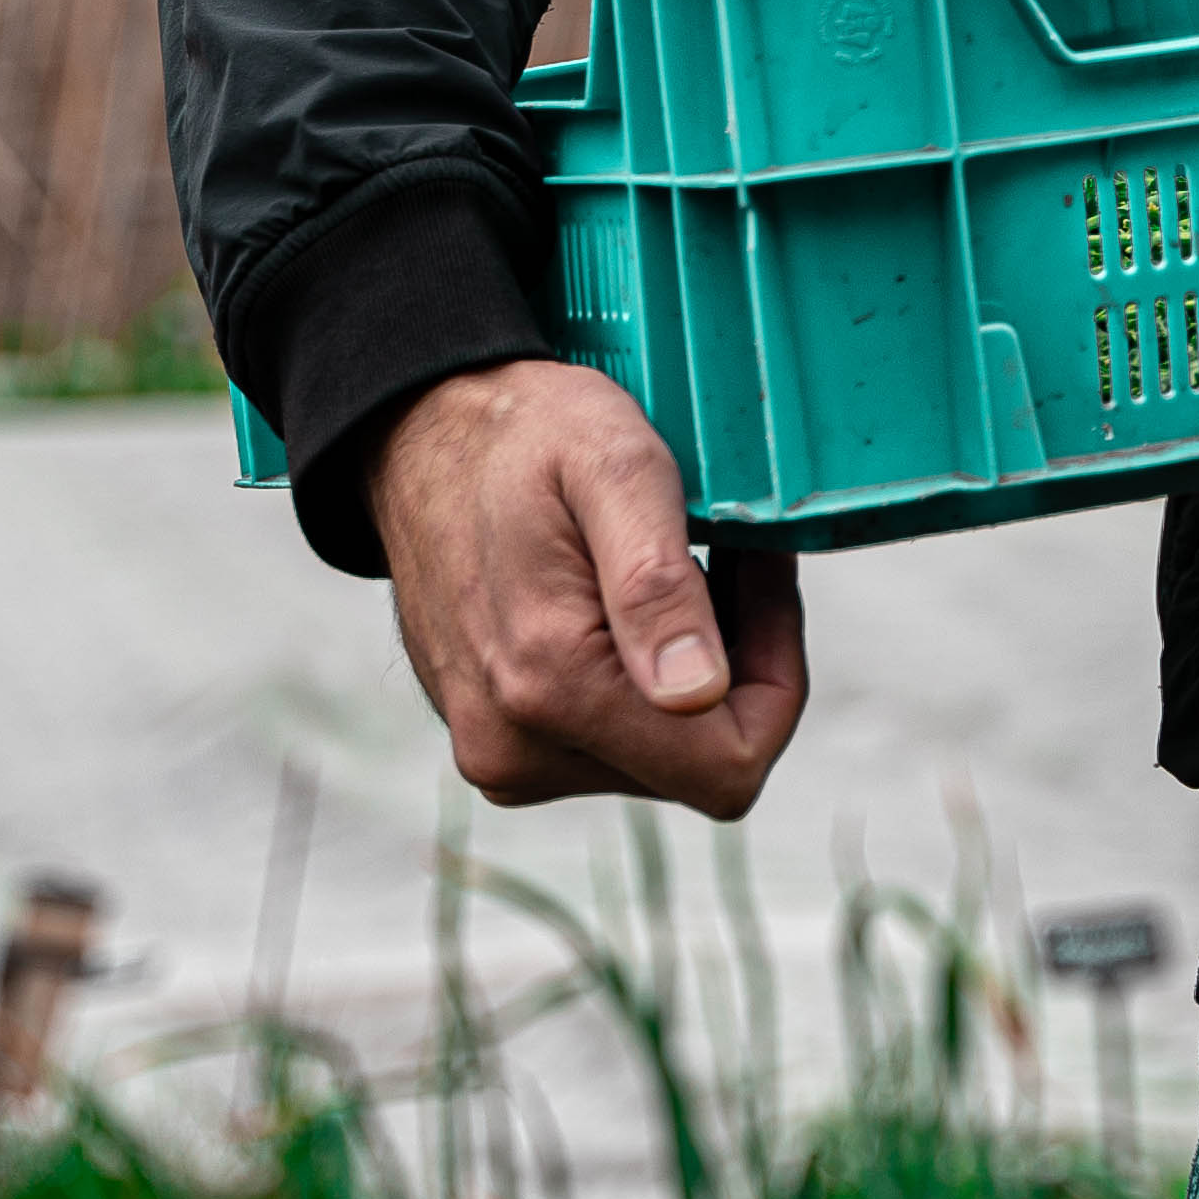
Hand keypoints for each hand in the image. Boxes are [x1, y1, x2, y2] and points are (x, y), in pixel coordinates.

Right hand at [371, 359, 810, 811]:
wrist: (420, 435)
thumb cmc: (523, 434)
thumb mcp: (612, 464)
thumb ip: (656, 584)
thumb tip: (695, 693)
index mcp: (550, 686)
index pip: (731, 764)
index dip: (777, 675)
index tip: (761, 576)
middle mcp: (516, 748)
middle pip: (699, 761)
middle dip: (737, 662)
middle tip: (727, 551)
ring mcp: (501, 755)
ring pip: (661, 756)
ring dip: (690, 669)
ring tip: (672, 568)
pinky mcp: (498, 744)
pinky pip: (612, 743)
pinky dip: (642, 678)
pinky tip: (626, 602)